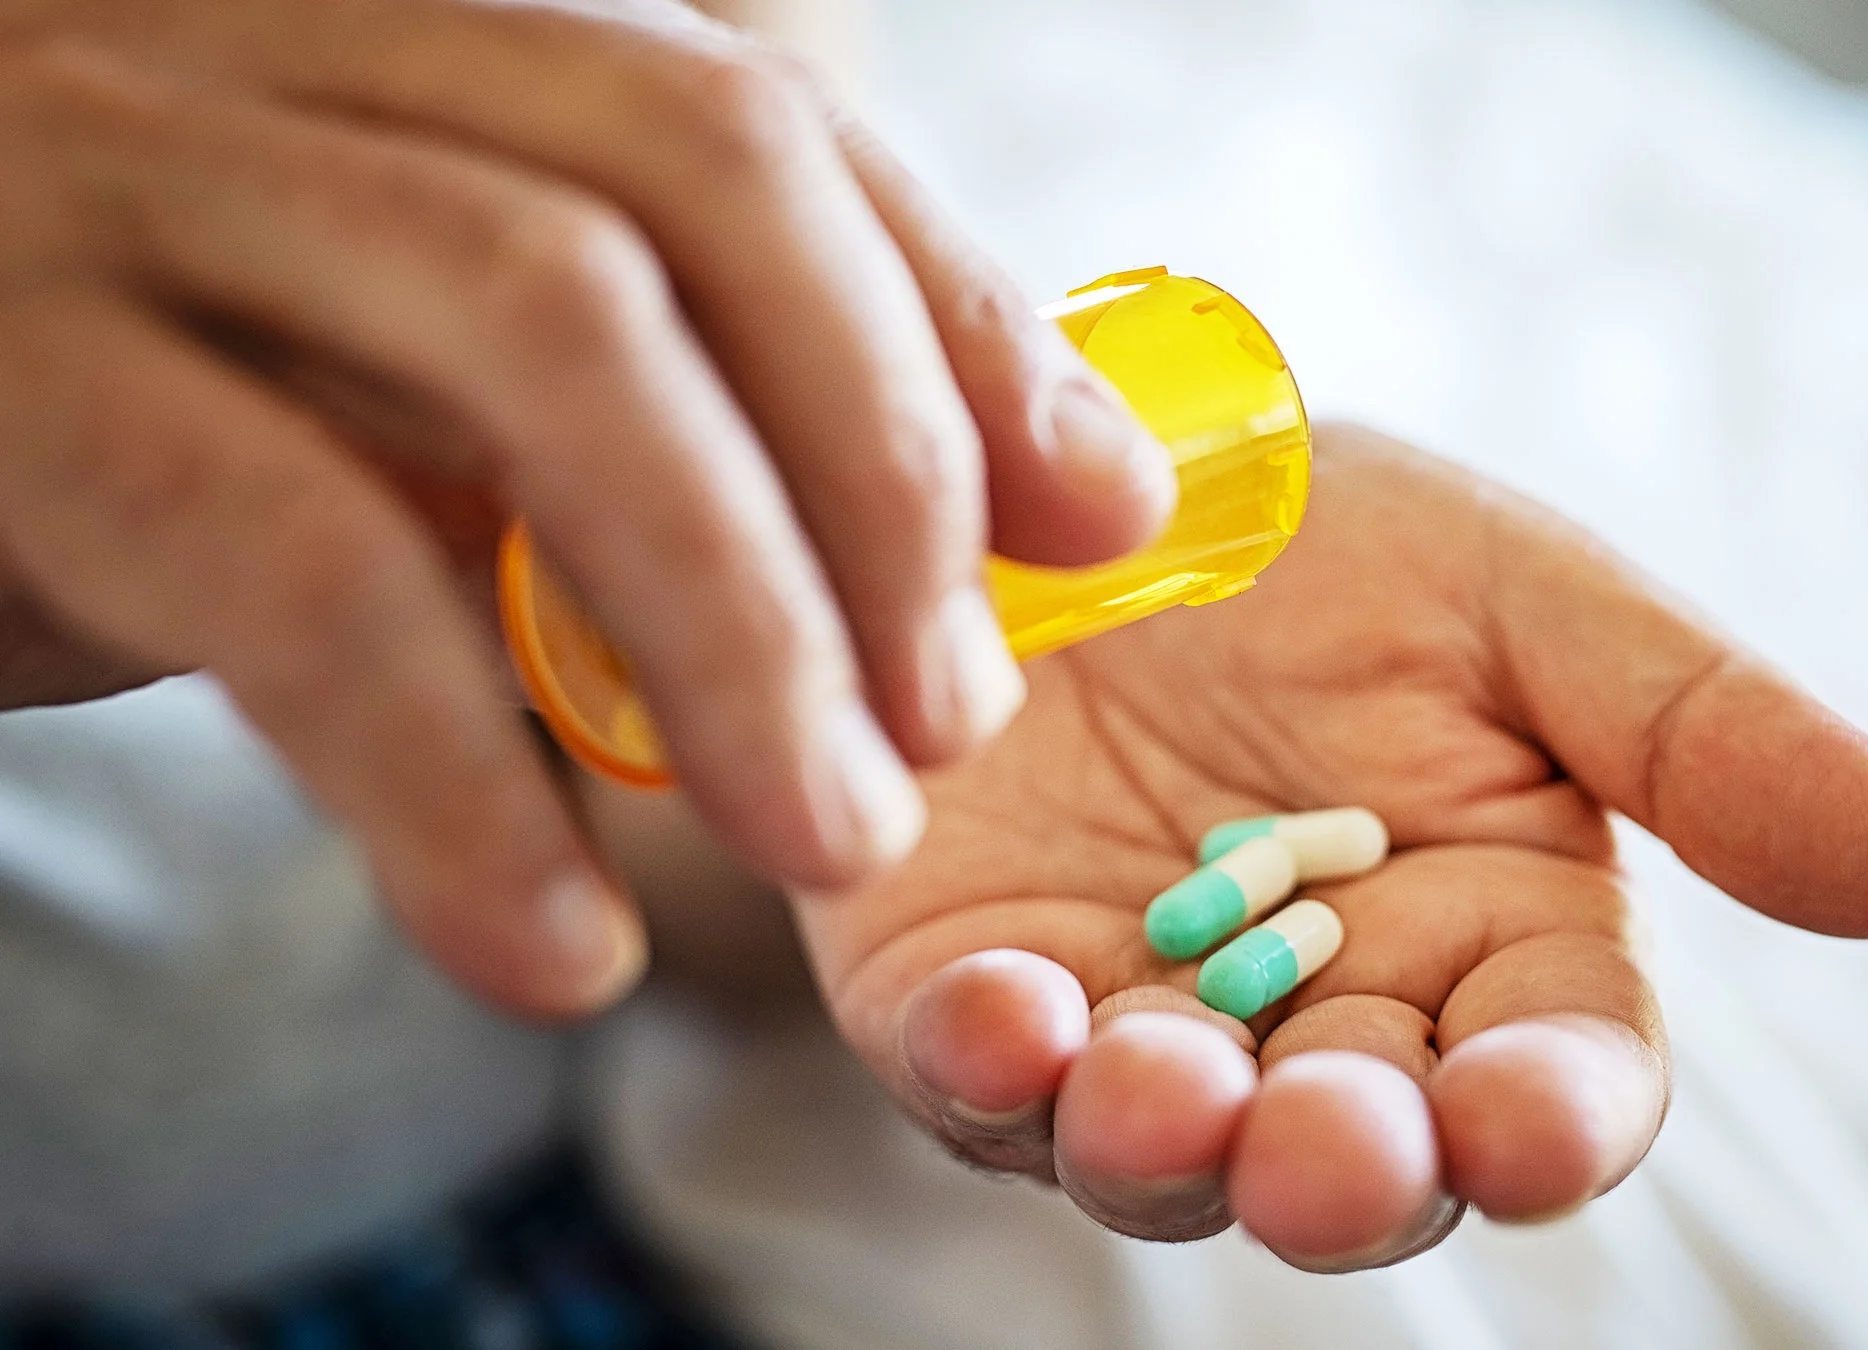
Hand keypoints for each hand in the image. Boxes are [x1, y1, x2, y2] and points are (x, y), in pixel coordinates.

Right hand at [0, 0, 1172, 1016]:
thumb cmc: (157, 419)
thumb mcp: (421, 382)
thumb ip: (675, 400)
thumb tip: (1032, 498)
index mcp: (418, 36)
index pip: (756, 119)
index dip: (959, 318)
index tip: (1095, 521)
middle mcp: (278, 47)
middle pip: (687, 175)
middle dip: (876, 457)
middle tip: (956, 717)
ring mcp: (123, 173)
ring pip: (537, 328)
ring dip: (732, 618)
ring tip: (830, 838)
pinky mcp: (0, 374)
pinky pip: (297, 564)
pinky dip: (457, 774)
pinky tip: (551, 940)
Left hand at [802, 425, 1867, 1270]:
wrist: (1076, 471)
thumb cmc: (1321, 536)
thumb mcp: (1526, 599)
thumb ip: (1703, 737)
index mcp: (1487, 942)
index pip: (1554, 1080)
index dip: (1546, 1123)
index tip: (1524, 1124)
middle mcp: (1318, 1024)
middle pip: (1362, 1160)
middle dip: (1349, 1172)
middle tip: (1334, 1147)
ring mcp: (1134, 1028)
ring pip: (1164, 1152)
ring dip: (1164, 1143)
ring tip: (1159, 1085)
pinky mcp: (963, 994)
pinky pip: (968, 1072)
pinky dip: (983, 1065)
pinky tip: (997, 1014)